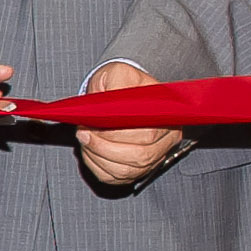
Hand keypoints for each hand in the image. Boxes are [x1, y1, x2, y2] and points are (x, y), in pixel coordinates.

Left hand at [74, 60, 185, 187]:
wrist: (120, 91)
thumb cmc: (119, 83)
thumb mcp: (117, 73)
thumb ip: (115, 83)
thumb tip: (110, 104)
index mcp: (167, 113)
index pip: (147, 134)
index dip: (116, 134)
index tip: (91, 126)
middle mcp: (168, 137)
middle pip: (139, 156)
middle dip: (104, 147)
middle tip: (83, 134)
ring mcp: (155, 155)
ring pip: (127, 170)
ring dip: (99, 157)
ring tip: (85, 140)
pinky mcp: (138, 168)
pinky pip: (117, 177)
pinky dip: (98, 166)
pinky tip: (90, 151)